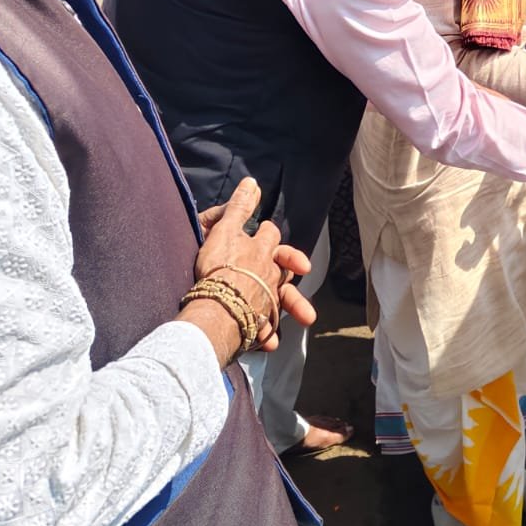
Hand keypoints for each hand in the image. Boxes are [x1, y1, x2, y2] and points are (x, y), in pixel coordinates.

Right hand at [194, 179, 316, 349]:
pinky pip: (266, 329)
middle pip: (286, 269)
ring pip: (283, 302)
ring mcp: (266, 300)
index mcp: (262, 252)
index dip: (267, 233)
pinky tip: (269, 343)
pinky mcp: (259, 324)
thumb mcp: (225, 230)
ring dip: (295, 308)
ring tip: (308, 318)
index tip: (266, 232)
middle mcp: (269, 275)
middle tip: (304, 271)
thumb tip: (252, 182)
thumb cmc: (219, 267)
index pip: (270, 236)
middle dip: (295, 267)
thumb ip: (239, 207)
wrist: (217, 305)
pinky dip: (268, 335)